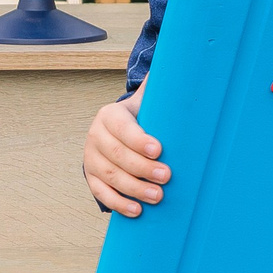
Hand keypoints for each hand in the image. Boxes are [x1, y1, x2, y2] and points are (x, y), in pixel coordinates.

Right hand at [84, 82, 168, 217]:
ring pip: (110, 176)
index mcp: (110, 116)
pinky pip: (101, 193)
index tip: (159, 150)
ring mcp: (91, 159)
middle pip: (117, 155)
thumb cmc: (139, 119)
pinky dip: (118, 203)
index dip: (139, 140)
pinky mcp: (91, 178)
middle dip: (142, 168)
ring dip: (134, 189)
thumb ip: (160, 87)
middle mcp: (96, 136)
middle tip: (166, 177)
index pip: (123, 129)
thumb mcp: (146, 102)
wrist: (114, 134)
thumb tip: (182, 61)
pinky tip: (136, 210)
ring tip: (157, 196)